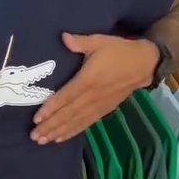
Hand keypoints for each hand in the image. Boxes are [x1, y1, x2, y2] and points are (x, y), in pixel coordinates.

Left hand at [31, 34, 158, 142]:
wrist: (144, 64)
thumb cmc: (119, 51)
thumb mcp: (100, 41)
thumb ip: (80, 42)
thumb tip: (63, 37)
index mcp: (89, 79)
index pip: (66, 96)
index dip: (51, 108)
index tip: (37, 118)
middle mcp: (92, 96)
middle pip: (68, 113)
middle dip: (51, 125)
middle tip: (34, 136)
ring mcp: (99, 105)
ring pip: (76, 121)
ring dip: (59, 131)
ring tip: (43, 140)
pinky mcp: (104, 110)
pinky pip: (86, 123)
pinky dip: (73, 131)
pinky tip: (60, 138)